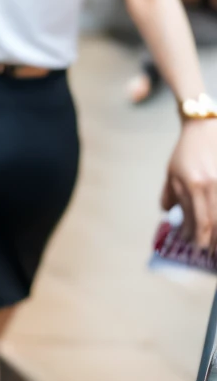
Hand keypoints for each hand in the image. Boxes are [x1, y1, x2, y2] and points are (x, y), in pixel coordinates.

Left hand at [161, 119, 216, 251]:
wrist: (204, 128)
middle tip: (209, 253)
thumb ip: (170, 194)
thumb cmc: (186, 151)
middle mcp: (209, 185)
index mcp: (191, 185)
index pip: (195, 219)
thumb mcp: (171, 172)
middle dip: (211, 241)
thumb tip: (169, 214)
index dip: (194, 236)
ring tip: (216, 246)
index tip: (192, 245)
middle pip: (213, 222)